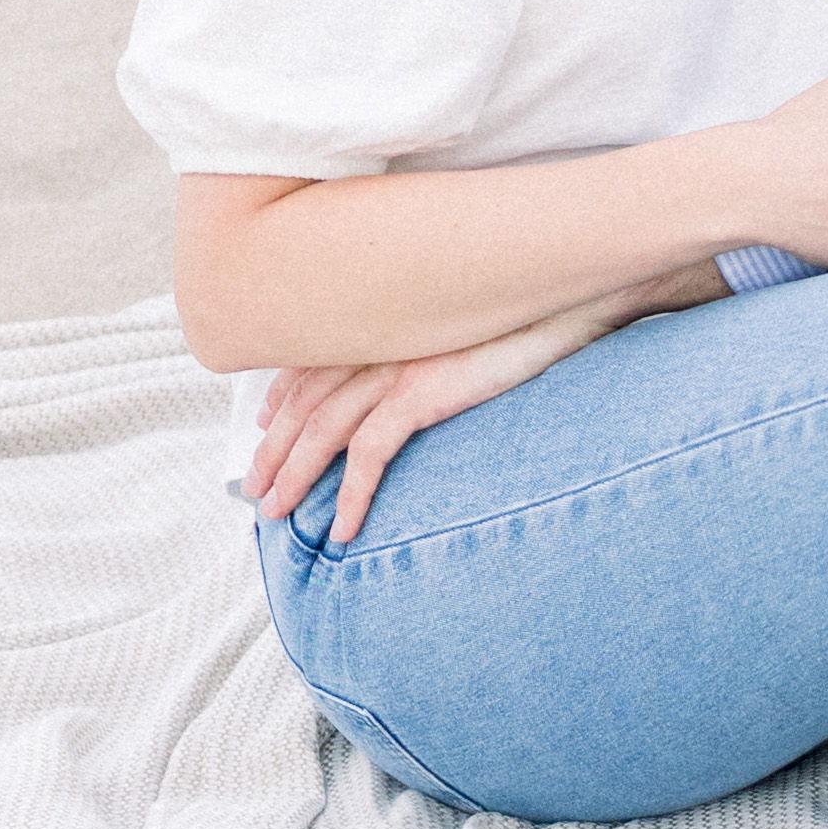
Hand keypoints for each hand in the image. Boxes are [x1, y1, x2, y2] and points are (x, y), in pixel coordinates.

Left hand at [250, 288, 637, 540]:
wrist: (573, 297)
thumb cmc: (528, 309)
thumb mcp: (464, 321)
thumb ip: (428, 342)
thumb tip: (419, 372)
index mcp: (384, 315)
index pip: (313, 362)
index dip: (281, 399)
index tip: (264, 427)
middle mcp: (378, 334)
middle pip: (306, 401)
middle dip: (273, 449)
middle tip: (254, 490)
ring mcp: (397, 362)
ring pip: (324, 430)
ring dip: (296, 476)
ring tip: (278, 517)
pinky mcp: (423, 391)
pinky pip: (371, 454)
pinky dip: (353, 495)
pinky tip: (344, 531)